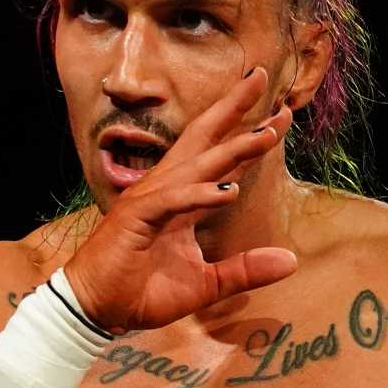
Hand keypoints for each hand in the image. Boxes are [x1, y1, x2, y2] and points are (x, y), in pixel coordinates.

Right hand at [62, 69, 299, 331]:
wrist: (96, 310)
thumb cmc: (142, 292)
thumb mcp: (207, 284)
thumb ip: (245, 270)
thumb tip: (291, 261)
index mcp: (183, 200)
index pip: (222, 162)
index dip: (250, 139)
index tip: (281, 117)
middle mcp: (167, 190)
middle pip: (205, 139)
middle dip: (234, 109)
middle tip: (263, 78)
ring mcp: (150, 201)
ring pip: (196, 165)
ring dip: (231, 149)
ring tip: (267, 135)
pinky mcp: (136, 218)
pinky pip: (172, 200)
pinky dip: (198, 194)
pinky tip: (227, 191)